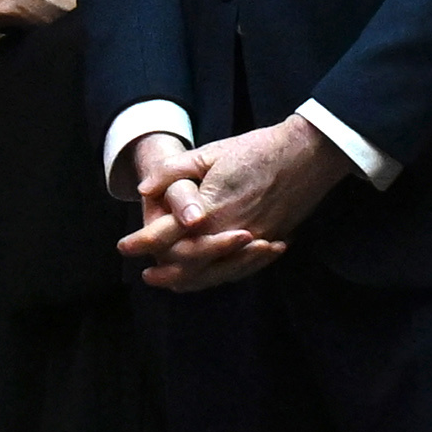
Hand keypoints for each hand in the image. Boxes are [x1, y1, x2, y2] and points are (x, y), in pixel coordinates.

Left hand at [117, 118, 348, 292]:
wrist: (308, 152)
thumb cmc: (257, 149)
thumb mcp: (210, 152)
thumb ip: (173, 172)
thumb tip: (144, 191)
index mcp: (209, 207)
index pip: (164, 236)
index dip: (140, 243)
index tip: (124, 246)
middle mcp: (230, 230)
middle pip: (187, 264)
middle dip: (163, 271)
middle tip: (146, 275)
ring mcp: (254, 239)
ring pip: (215, 273)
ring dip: (190, 281)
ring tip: (172, 282)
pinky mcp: (271, 241)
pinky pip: (242, 269)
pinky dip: (222, 276)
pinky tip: (210, 275)